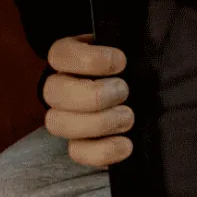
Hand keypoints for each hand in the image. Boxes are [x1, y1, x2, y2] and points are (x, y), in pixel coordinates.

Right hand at [43, 33, 133, 166]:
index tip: (121, 62)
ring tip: (128, 117)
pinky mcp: (79, 143)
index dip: (89, 60)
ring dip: (97, 123)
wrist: (145, 92)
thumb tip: (131, 50)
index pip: (60, 54)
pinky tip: (126, 145)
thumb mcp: (132, 47)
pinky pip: (76, 152)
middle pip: (52, 92)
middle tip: (124, 91)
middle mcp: (60, 86)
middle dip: (93, 95)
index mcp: (70, 56)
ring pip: (57, 123)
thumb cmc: (135, 64)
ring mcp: (65, 116)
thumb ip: (129, 43)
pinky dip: (102, 151)